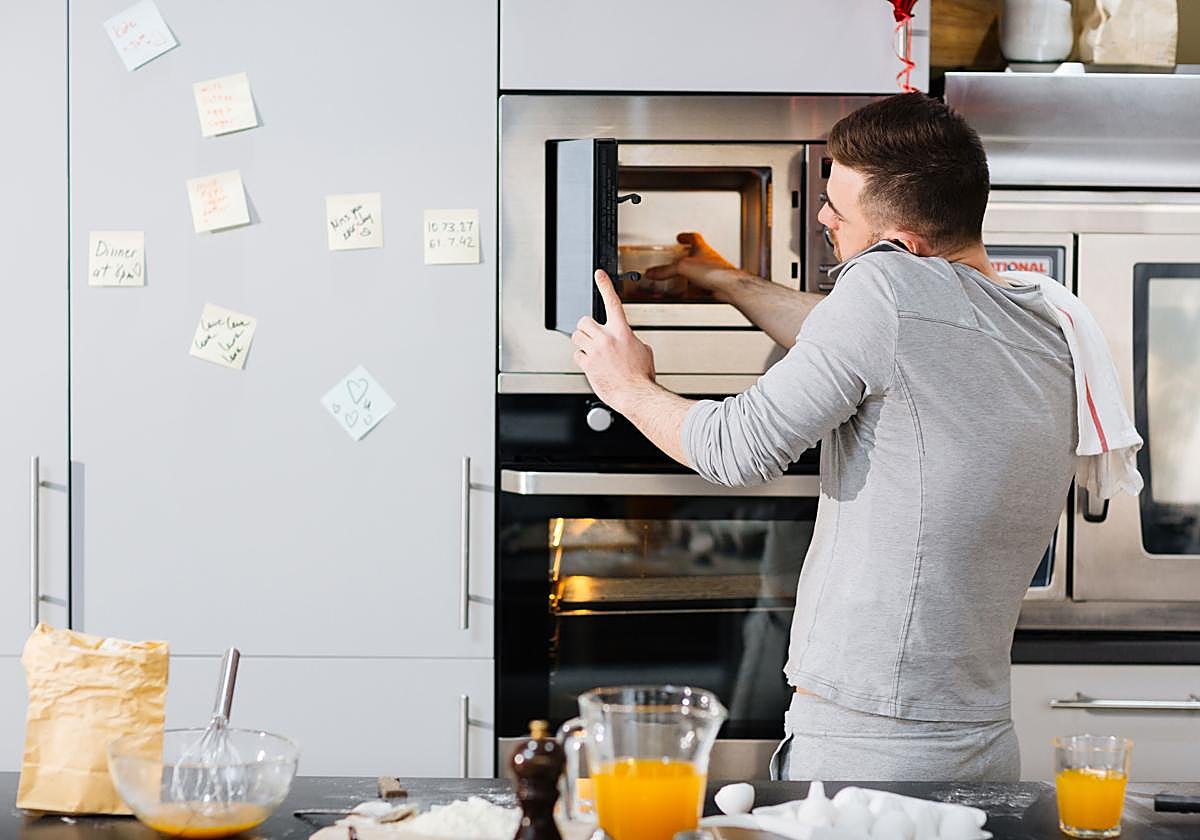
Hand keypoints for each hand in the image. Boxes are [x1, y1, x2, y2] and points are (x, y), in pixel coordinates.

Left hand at [571, 270, 655, 410]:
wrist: (636, 394)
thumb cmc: (641, 376)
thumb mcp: (643, 350)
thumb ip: (629, 339)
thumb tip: (624, 340)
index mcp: (622, 331)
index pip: (612, 302)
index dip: (605, 286)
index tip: (598, 274)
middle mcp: (607, 338)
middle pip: (584, 321)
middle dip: (586, 329)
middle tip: (593, 338)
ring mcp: (595, 350)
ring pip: (576, 337)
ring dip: (582, 343)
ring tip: (593, 352)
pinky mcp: (588, 364)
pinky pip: (577, 355)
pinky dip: (582, 360)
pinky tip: (593, 366)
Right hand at [642, 232, 749, 299]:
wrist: (729, 287)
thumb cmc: (713, 271)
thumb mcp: (682, 267)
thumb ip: (666, 270)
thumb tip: (653, 272)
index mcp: (702, 249)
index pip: (694, 238)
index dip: (686, 236)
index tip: (680, 237)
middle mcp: (709, 259)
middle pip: (697, 254)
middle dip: (687, 256)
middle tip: (679, 258)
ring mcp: (713, 272)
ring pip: (699, 271)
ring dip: (689, 274)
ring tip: (680, 279)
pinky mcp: (714, 285)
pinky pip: (701, 285)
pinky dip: (692, 289)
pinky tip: (687, 293)